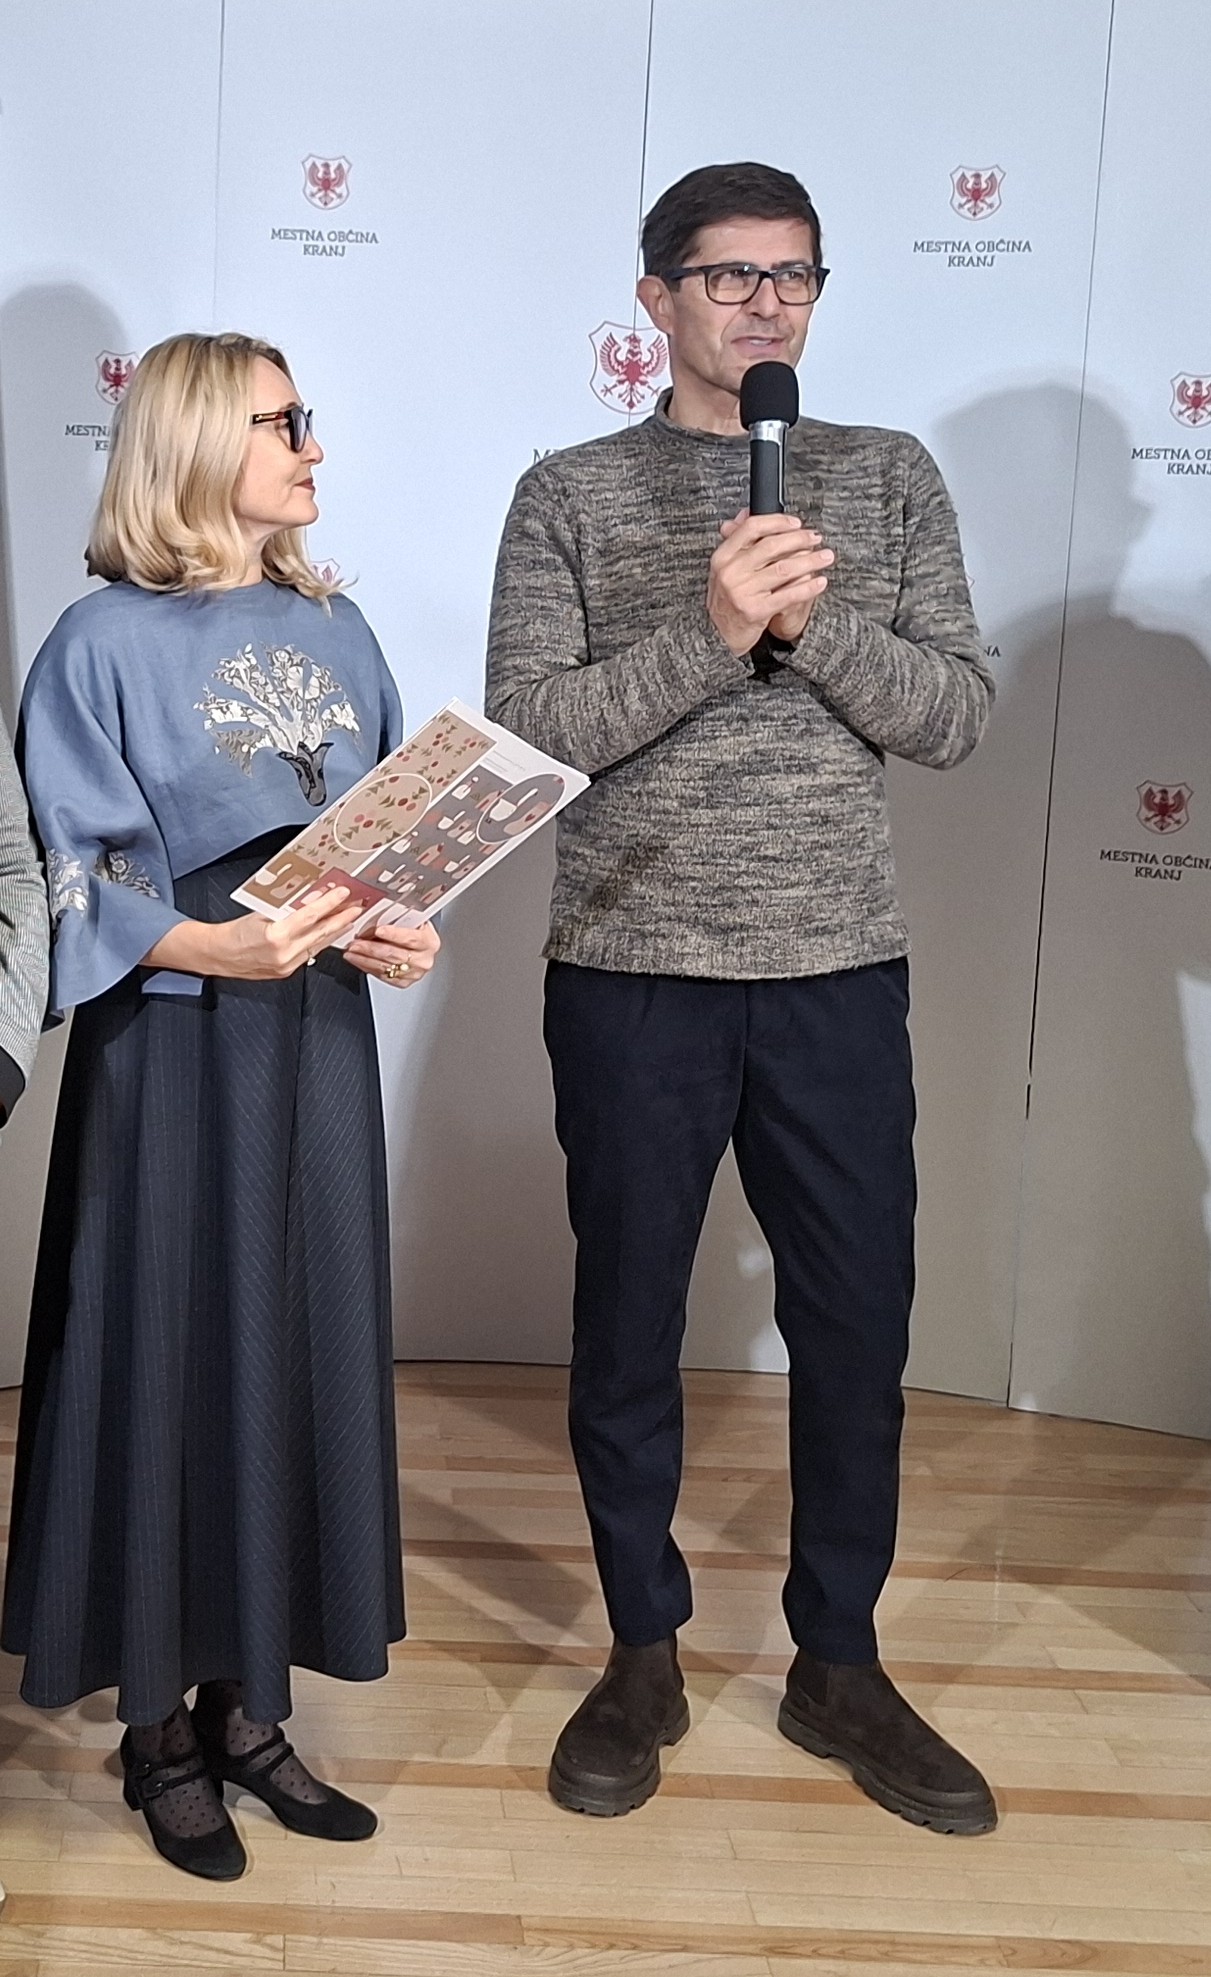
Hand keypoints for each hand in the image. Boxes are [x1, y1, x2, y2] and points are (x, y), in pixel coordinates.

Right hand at [144, 885, 363, 980]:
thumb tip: (311, 898)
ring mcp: (286, 966)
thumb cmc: (234, 931)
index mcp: (275, 935)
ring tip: (348, 919)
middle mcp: (283, 953)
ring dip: (334, 931)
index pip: (310, 916)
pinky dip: (319, 942)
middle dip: (341, 919)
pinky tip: (327, 934)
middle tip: (357, 907)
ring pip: (318, 945)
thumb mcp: (261, 912)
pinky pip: (308, 954)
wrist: (217, 955)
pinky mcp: (286, 972)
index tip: (343, 894)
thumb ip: (288, 908)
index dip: (329, 904)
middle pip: (320, 934)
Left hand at [344, 916, 440, 988]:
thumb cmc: (413, 930)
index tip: (378, 930)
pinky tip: (358, 960)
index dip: (394, 934)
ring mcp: (414, 973)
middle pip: (395, 955)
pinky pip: (383, 976)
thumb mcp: (411, 920)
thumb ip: (397, 919)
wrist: (420, 946)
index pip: (411, 938)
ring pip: (386, 967)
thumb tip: (375, 914)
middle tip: (356, 942)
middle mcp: (424, 959)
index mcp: (429, 941)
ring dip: (364, 959)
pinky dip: (367, 967)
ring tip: (351, 951)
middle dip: (371, 948)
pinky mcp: (404, 982)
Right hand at [708, 509, 832, 654]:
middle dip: (799, 540)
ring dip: (810, 561)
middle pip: (771, 546)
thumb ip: (736, 541)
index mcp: (722, 557)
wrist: (716, 636)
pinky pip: (788, 596)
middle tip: (816, 538)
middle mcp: (730, 572)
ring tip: (826, 557)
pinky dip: (807, 588)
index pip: (752, 528)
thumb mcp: (724, 568)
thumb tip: (746, 513)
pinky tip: (820, 582)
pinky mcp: (755, 611)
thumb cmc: (725, 600)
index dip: (777, 522)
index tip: (796, 523)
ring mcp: (743, 592)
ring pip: (784, 569)